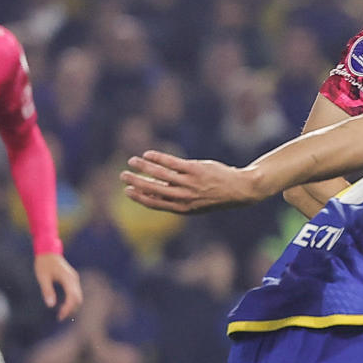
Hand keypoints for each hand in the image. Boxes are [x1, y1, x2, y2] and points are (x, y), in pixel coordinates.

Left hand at [34, 253, 82, 319]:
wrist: (48, 251)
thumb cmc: (43, 263)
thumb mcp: (42, 277)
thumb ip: (47, 290)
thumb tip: (50, 305)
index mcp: (68, 278)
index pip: (72, 297)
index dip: (67, 308)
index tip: (60, 316)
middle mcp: (74, 279)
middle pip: (77, 298)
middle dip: (70, 309)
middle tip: (60, 317)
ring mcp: (74, 279)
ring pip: (77, 296)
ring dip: (71, 305)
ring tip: (61, 312)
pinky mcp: (72, 279)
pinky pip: (75, 292)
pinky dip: (71, 300)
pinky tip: (63, 304)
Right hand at [121, 151, 262, 212]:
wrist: (240, 190)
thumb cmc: (215, 196)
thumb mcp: (196, 204)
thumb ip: (176, 199)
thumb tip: (154, 193)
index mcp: (184, 208)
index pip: (156, 203)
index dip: (140, 197)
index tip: (127, 191)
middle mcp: (185, 197)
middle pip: (154, 189)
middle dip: (136, 182)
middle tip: (123, 175)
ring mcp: (190, 183)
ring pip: (160, 174)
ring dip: (143, 167)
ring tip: (132, 161)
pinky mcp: (195, 170)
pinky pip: (172, 163)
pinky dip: (158, 158)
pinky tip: (148, 154)